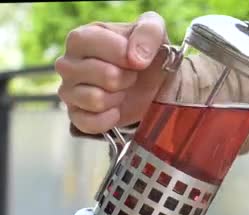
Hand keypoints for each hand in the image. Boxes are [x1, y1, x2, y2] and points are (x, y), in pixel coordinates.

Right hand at [55, 11, 168, 133]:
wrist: (150, 84)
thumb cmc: (145, 54)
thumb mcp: (154, 31)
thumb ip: (148, 32)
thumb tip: (135, 58)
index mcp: (81, 38)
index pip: (92, 43)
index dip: (122, 54)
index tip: (136, 59)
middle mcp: (68, 64)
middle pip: (104, 75)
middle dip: (127, 78)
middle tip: (131, 76)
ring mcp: (68, 91)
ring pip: (96, 100)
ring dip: (118, 98)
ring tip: (122, 91)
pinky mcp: (75, 115)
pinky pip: (89, 123)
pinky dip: (109, 119)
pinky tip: (116, 110)